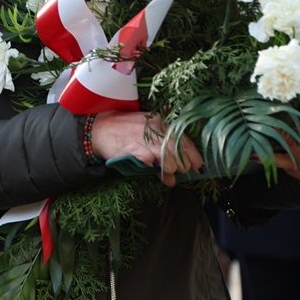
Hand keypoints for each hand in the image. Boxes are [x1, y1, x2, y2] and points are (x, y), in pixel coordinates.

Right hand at [88, 111, 202, 186]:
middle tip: (183, 171)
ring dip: (170, 167)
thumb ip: (162, 156)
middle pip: (177, 148)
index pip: (183, 138)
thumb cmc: (124, 134)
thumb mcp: (145, 140)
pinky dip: (153, 166)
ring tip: (169, 172)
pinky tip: (153, 168)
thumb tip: (174, 178)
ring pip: (166, 156)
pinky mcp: (132, 147)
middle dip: (183, 163)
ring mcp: (143, 136)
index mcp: (160, 122)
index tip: (200, 167)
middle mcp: (154, 127)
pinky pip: (149, 160)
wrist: (98, 130)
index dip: (193, 154)